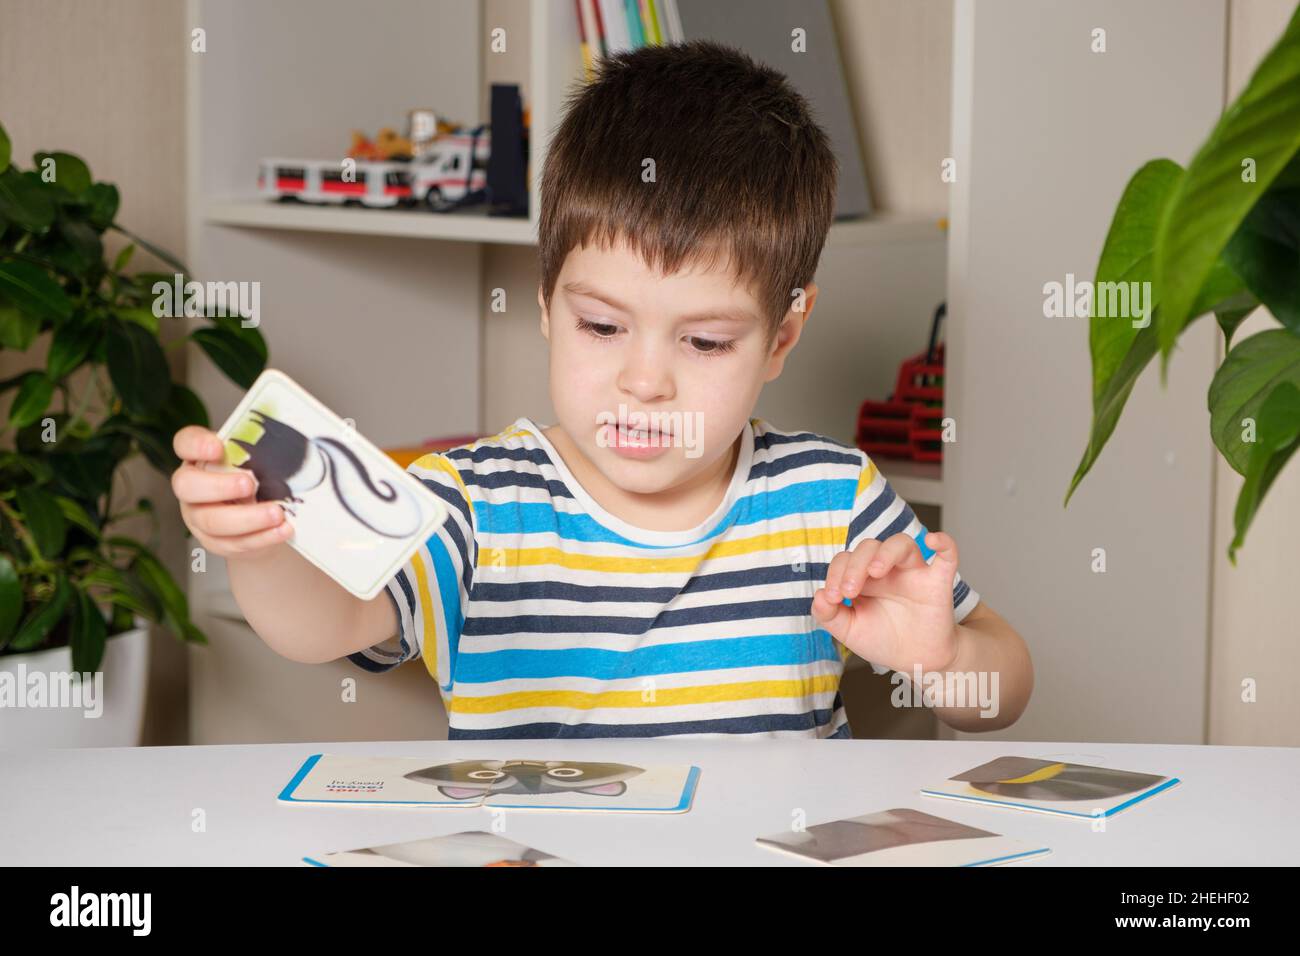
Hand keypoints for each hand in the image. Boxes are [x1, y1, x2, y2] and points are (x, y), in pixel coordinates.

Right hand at [171, 425, 292, 557]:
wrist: (260, 514)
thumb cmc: (256, 476)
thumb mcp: (255, 459)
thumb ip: (259, 452)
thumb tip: (281, 449)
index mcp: (198, 458)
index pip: (185, 443)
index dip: (197, 445)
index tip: (218, 448)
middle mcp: (192, 487)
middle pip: (188, 486)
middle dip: (220, 486)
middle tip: (250, 484)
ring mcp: (199, 516)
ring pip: (213, 521)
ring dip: (248, 518)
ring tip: (277, 513)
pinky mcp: (215, 541)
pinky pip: (234, 543)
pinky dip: (262, 537)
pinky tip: (281, 530)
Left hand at [810, 531, 959, 673]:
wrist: (915, 661)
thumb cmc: (882, 640)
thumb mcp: (849, 631)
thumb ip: (829, 615)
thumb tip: (818, 596)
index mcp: (863, 577)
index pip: (846, 559)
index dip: (835, 573)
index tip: (832, 598)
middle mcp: (887, 570)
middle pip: (870, 546)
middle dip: (855, 565)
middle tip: (849, 591)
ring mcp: (913, 573)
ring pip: (902, 544)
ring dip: (885, 552)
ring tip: (875, 572)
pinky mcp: (938, 583)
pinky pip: (947, 556)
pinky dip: (945, 543)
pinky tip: (932, 540)